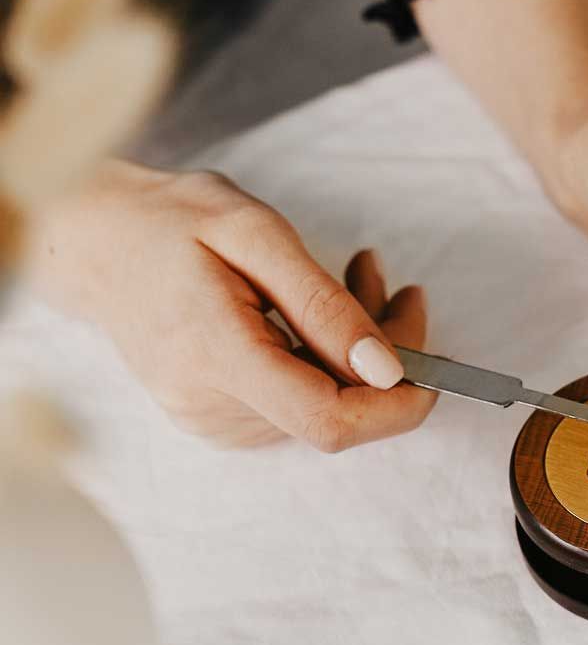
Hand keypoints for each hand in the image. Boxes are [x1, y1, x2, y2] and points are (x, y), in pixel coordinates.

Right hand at [29, 162, 435, 449]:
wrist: (94, 241)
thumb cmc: (169, 223)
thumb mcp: (253, 233)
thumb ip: (324, 304)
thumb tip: (387, 370)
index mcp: (219, 359)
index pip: (330, 421)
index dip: (398, 405)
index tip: (435, 363)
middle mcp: (213, 406)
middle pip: (337, 410)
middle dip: (386, 353)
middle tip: (390, 278)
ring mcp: (211, 418)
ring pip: (324, 403)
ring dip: (359, 346)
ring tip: (357, 274)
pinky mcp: (216, 414)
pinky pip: (297, 398)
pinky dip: (328, 354)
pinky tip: (323, 308)